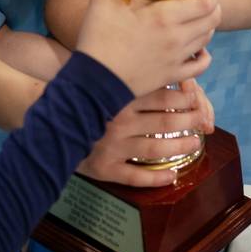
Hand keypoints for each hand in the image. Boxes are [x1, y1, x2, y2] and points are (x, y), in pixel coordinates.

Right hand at [77, 0, 219, 96]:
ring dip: (206, 27)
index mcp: (165, 17)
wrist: (93, 83)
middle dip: (212, 7)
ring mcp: (177, 59)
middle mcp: (177, 37)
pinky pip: (201, 66)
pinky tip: (196, 48)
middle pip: (213, 19)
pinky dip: (203, 56)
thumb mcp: (100, 3)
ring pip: (207, 39)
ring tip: (196, 20)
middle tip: (202, 1)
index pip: (207, 2)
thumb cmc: (98, 40)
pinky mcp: (172, 75)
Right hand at [77, 81, 214, 186]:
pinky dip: (155, 179)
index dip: (187, 99)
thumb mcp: (108, 78)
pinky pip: (134, 176)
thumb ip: (136, 76)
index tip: (198, 101)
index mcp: (122, 97)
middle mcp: (119, 121)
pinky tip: (172, 176)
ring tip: (195, 144)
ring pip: (155, 148)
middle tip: (203, 122)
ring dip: (179, 147)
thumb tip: (173, 72)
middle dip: (189, 122)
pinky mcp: (103, 168)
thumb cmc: (83, 95)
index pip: (165, 96)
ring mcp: (112, 146)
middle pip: (165, 121)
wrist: (48, 121)